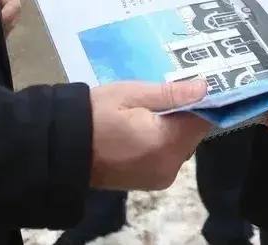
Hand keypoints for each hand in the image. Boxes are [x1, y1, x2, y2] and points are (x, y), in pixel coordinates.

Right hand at [89, 79, 211, 190]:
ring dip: (175, 128)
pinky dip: (165, 141)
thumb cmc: (94, 115)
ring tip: (154, 108)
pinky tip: (147, 127)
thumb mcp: (131, 94)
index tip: (196, 85)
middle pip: (194, 133)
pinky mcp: (151, 183)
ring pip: (183, 145)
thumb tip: (204, 87)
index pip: (204, 120)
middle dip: (187, 114)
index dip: (205, 101)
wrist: (62, 149)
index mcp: (166, 143)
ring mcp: (161, 178)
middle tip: (168, 93)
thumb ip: (170, 94)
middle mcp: (169, 166)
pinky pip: (169, 156)